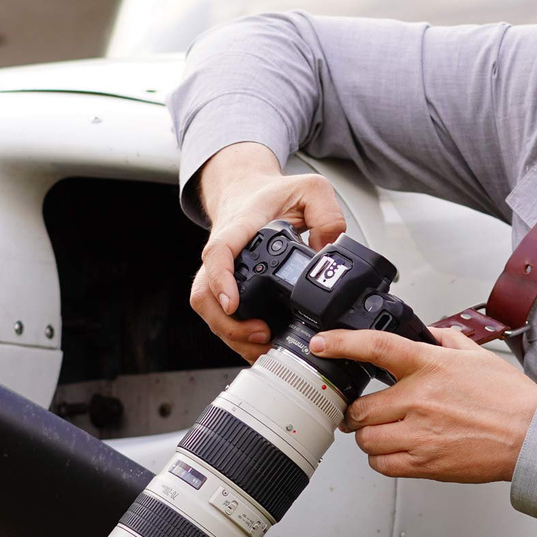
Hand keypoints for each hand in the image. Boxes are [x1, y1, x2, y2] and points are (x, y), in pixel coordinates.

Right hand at [190, 142, 349, 363]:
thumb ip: (328, 215)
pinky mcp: (225, 287)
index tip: (232, 303)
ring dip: (232, 335)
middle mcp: (223, 253)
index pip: (220, 252)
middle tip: (262, 335)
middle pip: (204, 294)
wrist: (247, 191)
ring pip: (209, 310)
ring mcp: (220, 273)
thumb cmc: (273, 194)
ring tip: (264, 347)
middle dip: (228, 324)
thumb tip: (331, 251)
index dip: (221, 279)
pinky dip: (235, 335)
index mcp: (239, 227)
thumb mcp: (310, 189)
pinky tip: (259, 346)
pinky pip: (220, 316)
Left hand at [311, 326, 536, 483]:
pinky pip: (382, 465)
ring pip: (366, 439)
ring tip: (386, 433)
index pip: (376, 348)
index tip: (322, 345)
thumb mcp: (477, 356)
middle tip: (364, 411)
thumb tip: (425, 333)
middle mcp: (419, 399)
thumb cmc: (510, 399)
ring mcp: (419, 434)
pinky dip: (382, 459)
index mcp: (430, 366)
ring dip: (370, 436)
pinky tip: (398, 451)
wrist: (531, 437)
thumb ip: (445, 340)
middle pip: (359, 408)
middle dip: (356, 412)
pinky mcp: (424, 464)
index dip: (341, 344)